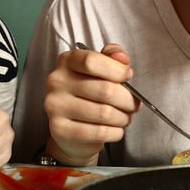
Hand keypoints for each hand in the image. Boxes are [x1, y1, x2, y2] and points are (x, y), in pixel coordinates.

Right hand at [43, 43, 139, 165]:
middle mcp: (57, 81)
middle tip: (133, 104)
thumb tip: (122, 58)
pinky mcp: (60, 130)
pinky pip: (99, 132)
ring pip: (104, 113)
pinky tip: (115, 129)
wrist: (70, 126)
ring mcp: (56, 106)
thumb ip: (112, 56)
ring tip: (124, 117)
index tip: (127, 76)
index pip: (92, 61)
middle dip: (127, 100)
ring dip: (123, 117)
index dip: (117, 70)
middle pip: (104, 89)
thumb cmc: (89, 94)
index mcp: (67, 61)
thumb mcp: (99, 68)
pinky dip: (115, 132)